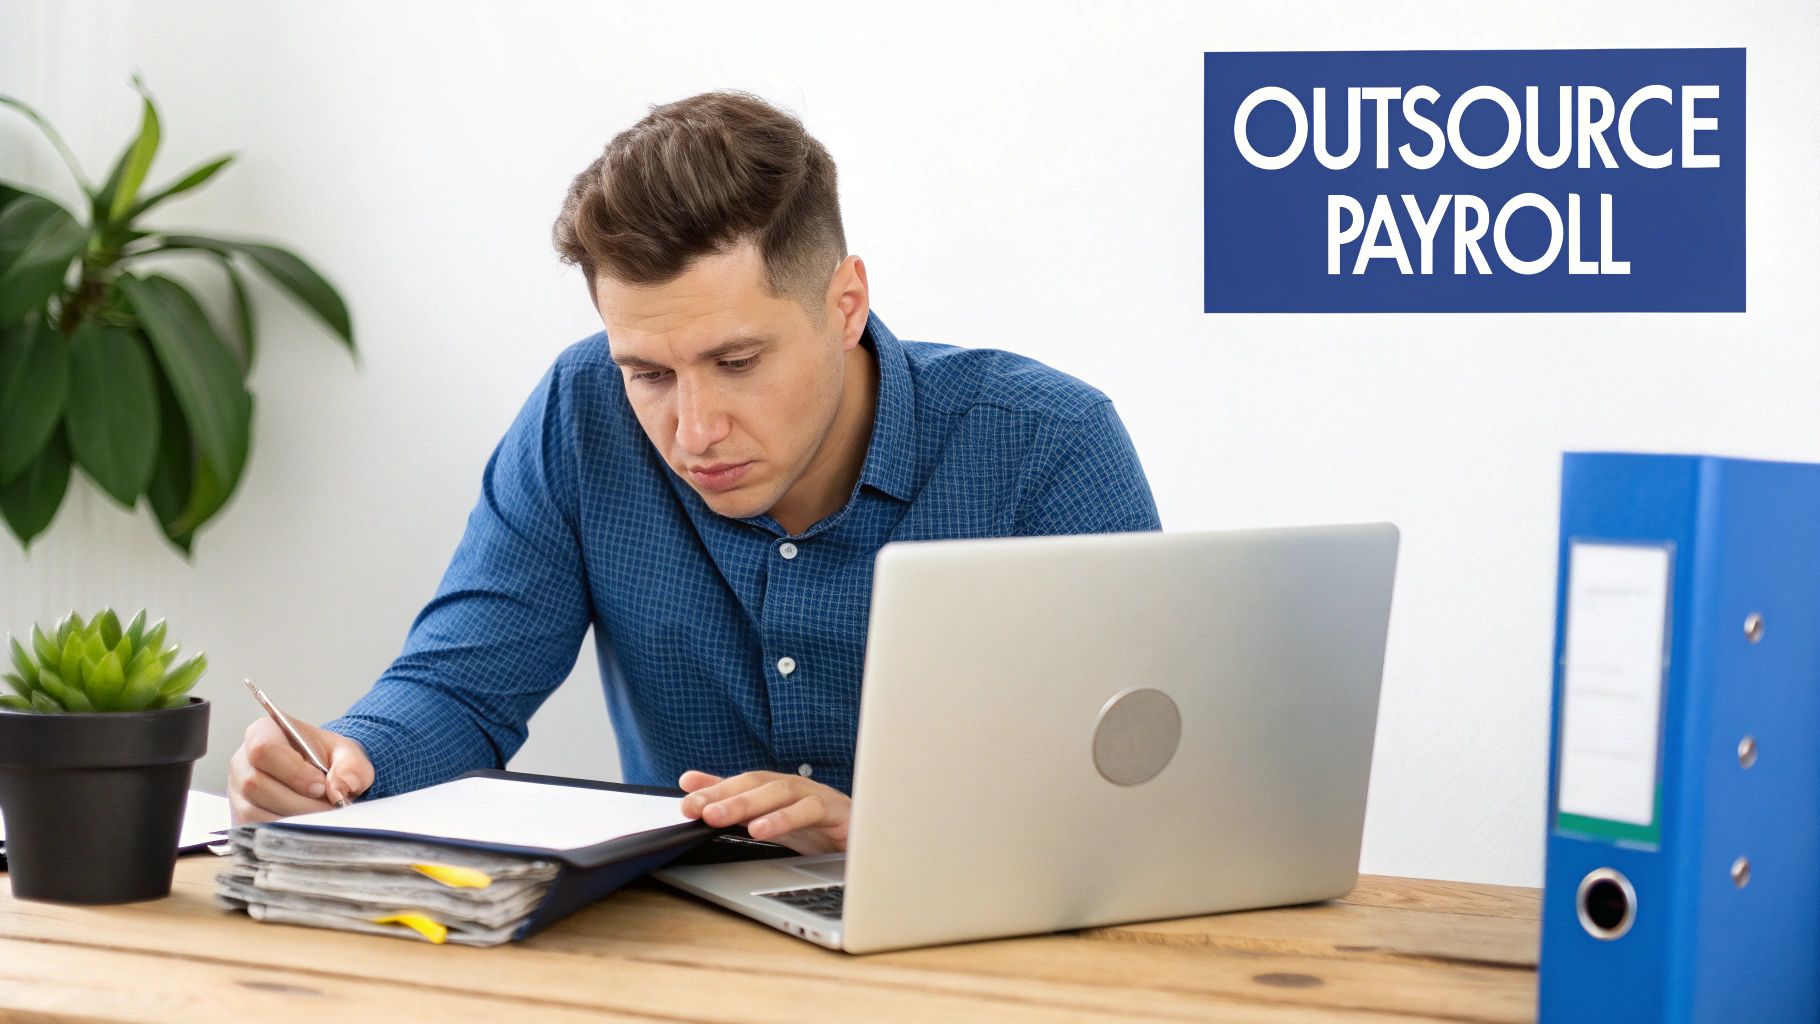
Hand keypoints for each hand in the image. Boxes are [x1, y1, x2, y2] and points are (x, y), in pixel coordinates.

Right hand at [228, 716, 373, 824]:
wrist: (322, 775)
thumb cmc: (328, 759)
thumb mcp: (347, 754)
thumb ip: (350, 766)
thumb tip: (338, 789)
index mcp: (264, 733)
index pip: (264, 749)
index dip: (293, 771)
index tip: (320, 785)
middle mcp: (242, 762)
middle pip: (256, 784)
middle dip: (298, 801)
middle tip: (327, 806)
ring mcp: (237, 791)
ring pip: (254, 812)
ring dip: (294, 819)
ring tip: (321, 816)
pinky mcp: (240, 817)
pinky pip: (255, 830)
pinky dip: (285, 833)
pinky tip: (307, 826)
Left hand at [678, 770, 850, 855]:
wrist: (874, 844)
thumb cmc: (822, 831)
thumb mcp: (774, 821)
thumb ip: (734, 802)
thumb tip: (691, 783)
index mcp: (782, 790)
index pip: (743, 783)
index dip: (714, 789)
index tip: (685, 802)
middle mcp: (799, 789)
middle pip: (759, 783)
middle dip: (724, 795)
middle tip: (694, 809)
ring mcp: (821, 798)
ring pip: (782, 792)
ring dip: (748, 804)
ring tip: (718, 819)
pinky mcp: (841, 815)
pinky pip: (812, 810)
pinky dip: (784, 818)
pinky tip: (761, 830)